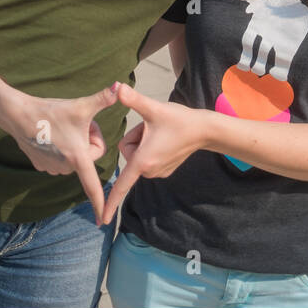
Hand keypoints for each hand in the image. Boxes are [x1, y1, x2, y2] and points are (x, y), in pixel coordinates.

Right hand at [0, 82, 121, 222]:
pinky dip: (62, 146)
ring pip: (76, 156)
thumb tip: (120, 86)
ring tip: (63, 128)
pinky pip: (62, 157)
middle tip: (79, 123)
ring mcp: (52, 168)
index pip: (93, 186)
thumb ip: (104, 99)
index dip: (100, 202)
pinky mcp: (41, 165)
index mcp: (78, 157)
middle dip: (90, 138)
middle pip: (91, 155)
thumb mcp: (81, 105)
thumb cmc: (51, 111)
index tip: (103, 220)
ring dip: (76, 142)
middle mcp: (65, 168)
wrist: (18, 114)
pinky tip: (52, 133)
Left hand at [99, 86, 208, 225]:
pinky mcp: (163, 170)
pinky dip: (151, 147)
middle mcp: (149, 171)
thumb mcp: (154, 108)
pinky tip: (166, 139)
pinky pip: (147, 158)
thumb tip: (116, 86)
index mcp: (142, 160)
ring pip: (137, 155)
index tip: (102, 221)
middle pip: (127, 152)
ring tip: (161, 133)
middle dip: (135, 138)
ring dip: (143, 142)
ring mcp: (157, 172)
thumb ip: (133, 99)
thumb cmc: (179, 119)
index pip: (121, 186)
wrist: (204, 130)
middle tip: (152, 128)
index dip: (110, 203)